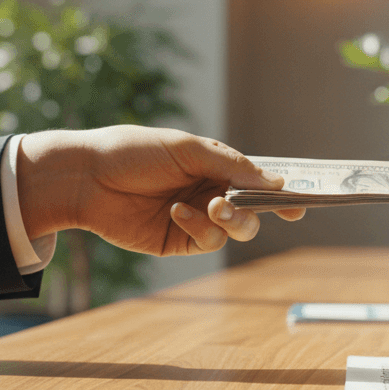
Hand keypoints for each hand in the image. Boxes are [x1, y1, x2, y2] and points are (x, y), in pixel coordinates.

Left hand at [16, 126, 304, 255]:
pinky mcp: (179, 240)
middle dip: (262, 209)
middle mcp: (211, 192)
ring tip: (213, 205)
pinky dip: (200, 227)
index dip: (282, 190)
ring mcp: (197, 218)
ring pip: (238, 229)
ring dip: (233, 220)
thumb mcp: (188, 148)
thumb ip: (232, 165)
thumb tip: (274, 183)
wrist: (86, 177)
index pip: (258, 180)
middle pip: (255, 209)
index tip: (302, 201)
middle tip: (261, 205)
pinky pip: (208, 241)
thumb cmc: (134, 151)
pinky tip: (177, 212)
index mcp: (215, 165)